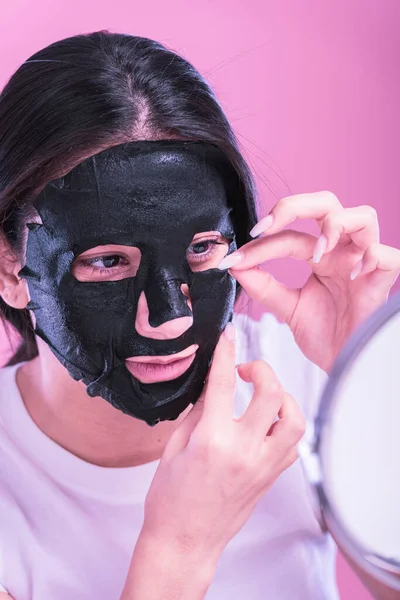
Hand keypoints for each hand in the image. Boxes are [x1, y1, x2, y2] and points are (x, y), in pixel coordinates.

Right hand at [140, 324, 304, 565]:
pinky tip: (268, 422)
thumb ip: (198, 412)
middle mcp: (243, 451)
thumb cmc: (171, 499)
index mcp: (212, 441)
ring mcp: (262, 466)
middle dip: (262, 369)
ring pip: (294, 418)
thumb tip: (213, 383)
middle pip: (272, 393)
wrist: (185, 542)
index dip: (227, 352)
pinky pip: (292, 443)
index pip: (224, 383)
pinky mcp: (271, 478)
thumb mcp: (174, 447)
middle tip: (247, 369)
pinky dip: (285, 424)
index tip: (228, 336)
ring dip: (283, 397)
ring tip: (264, 394)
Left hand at [223, 191, 399, 371]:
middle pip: (326, 203)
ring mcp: (364, 263)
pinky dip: (371, 256)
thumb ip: (263, 286)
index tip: (235, 260)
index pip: (289, 235)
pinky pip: (387, 255)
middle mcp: (342, 252)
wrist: (344, 365)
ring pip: (363, 215)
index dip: (260, 244)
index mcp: (320, 255)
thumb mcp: (287, 309)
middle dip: (294, 206)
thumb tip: (235, 264)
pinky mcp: (383, 281)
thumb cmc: (324, 335)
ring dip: (335, 224)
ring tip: (316, 252)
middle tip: (267, 228)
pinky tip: (351, 275)